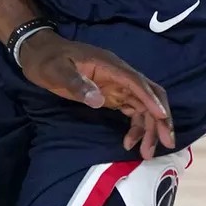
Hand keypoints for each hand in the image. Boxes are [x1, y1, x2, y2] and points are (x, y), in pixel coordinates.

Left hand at [15, 32, 178, 158]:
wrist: (39, 53)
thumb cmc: (47, 61)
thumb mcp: (57, 71)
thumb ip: (77, 84)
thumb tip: (99, 100)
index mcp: (110, 66)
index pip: (137, 83)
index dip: (151, 100)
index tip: (162, 118)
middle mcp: (119, 75)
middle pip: (149, 95)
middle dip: (160, 119)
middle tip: (166, 143)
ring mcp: (117, 85)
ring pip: (143, 106)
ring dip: (149, 128)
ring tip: (146, 152)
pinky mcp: (112, 94)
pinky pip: (132, 110)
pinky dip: (136, 127)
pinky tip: (130, 142)